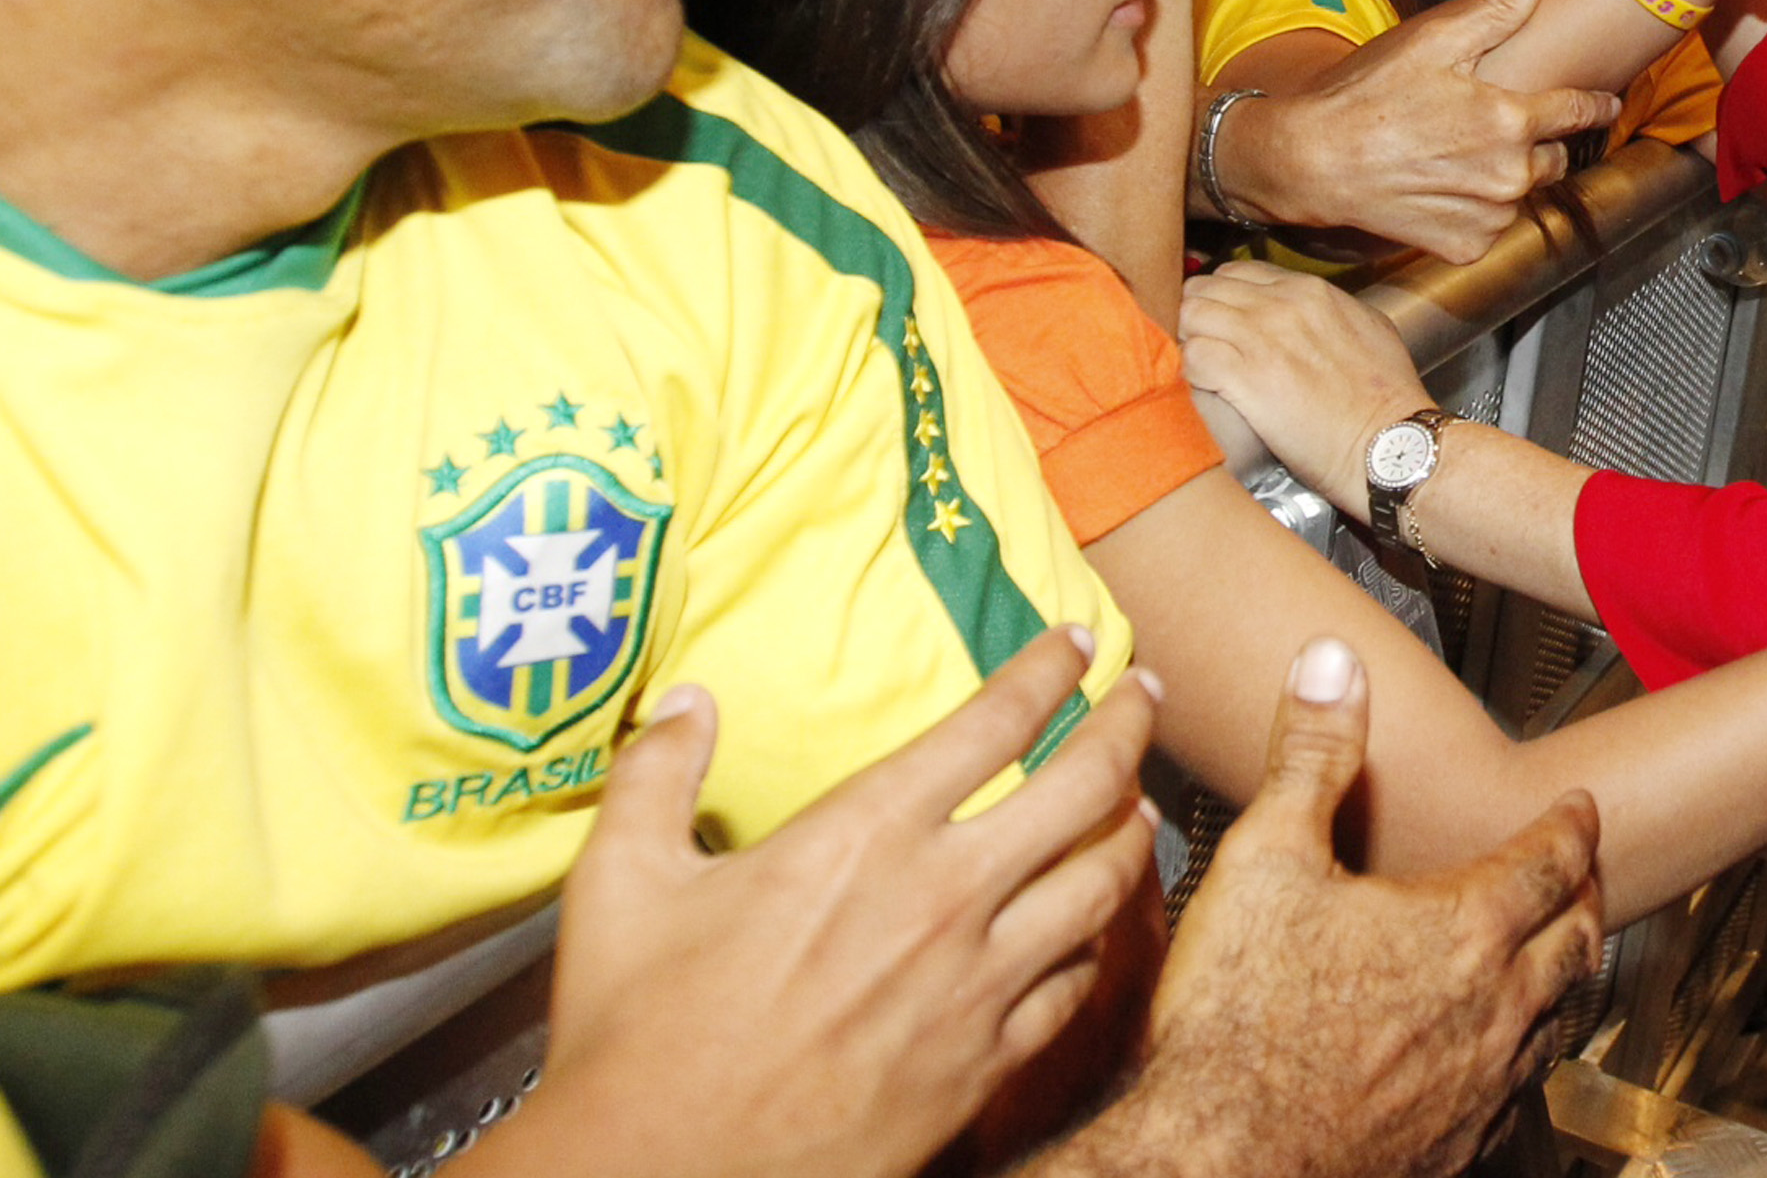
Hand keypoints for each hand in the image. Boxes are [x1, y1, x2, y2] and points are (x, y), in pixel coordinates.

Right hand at [533, 630, 1159, 1177]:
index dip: (1050, 668)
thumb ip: (655, 775)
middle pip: (1084, 785)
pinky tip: (1098, 930)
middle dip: (1129, 724)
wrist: (659, 1176)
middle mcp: (943, 896)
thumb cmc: (636, 1034)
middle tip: (1146, 693)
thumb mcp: (619, 884)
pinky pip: (1075, 987)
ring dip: (1132, 831)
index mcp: (865, 834)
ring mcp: (976, 984)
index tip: (1078, 641)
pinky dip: (1100, 945)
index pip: (995, 721)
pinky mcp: (985, 1064)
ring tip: (1140, 803)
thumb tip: (684, 701)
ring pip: (1102, 886)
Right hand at [1113, 641, 1602, 1177]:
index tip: (1581, 807)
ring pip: (1556, 1021)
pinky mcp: (1453, 1147)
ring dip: (1566, 978)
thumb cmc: (1238, 1023)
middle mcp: (1491, 1010)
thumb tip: (1332, 665)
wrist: (1223, 1159)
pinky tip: (1500, 1060)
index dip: (1571, 826)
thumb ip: (1311, 753)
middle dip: (1585, 897)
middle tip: (1585, 874)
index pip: (1548, 861)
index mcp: (1461, 930)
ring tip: (1561, 959)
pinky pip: (1517, 1093)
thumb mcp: (1266, 856)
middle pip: (1573, 941)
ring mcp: (1479, 1087)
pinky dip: (1524, 1055)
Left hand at [1178, 262, 1431, 507]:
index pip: (1237, 272)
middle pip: (1205, 289)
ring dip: (1188, 340)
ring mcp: (1261, 339)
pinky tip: (1203, 387)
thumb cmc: (1386, 396)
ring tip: (1198, 365)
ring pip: (1190, 316)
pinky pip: (1193, 357)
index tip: (1219, 319)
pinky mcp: (1246, 379)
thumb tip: (1308, 310)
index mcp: (1308, 290)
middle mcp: (1280, 305)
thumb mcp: (1369, 327)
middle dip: (1196, 314)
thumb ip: (1330, 308)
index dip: (1221, 297)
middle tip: (1200, 342)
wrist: (1390, 440)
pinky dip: (1189, 371)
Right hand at [1220, 0, 1620, 258]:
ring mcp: (1488, 218)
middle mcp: (1509, 176)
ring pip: (1522, 193)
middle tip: (1497, 126)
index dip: (1595, 105)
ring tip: (1460, 157)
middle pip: (1552, 158)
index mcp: (1511, 121)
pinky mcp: (1464, 248)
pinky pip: (1491, 227)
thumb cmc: (1368, 96)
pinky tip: (1444, 188)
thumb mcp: (1433, 39)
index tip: (1606, 105)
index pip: (1577, 111)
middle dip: (1536, 141)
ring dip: (1506, 177)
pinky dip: (1478, 210)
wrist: (1313, 161)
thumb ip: (1497, 7)